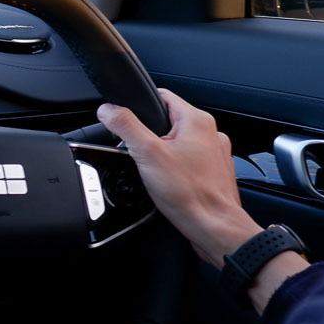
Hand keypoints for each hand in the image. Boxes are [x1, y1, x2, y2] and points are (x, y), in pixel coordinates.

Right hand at [97, 89, 261, 266]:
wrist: (214, 227)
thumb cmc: (190, 194)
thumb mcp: (147, 154)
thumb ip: (125, 125)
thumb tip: (108, 109)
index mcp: (196, 120)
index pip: (161, 97)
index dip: (139, 107)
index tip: (127, 122)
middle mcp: (210, 133)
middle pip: (168, 122)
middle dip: (149, 136)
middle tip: (142, 156)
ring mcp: (215, 153)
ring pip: (179, 143)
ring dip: (163, 154)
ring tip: (157, 174)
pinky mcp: (214, 172)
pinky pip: (189, 162)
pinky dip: (177, 170)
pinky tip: (170, 184)